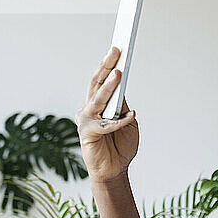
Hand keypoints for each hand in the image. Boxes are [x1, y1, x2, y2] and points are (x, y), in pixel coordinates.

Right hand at [74, 46, 138, 182]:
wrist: (115, 169)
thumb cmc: (121, 145)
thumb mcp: (127, 120)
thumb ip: (122, 104)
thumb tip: (122, 85)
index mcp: (100, 102)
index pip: (103, 78)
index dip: (109, 62)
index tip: (118, 47)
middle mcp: (90, 108)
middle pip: (97, 82)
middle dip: (107, 64)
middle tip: (116, 49)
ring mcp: (87, 119)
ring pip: (98, 98)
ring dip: (109, 85)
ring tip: (119, 72)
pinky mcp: (87, 133)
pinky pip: (106, 123)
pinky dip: (119, 121)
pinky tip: (130, 117)